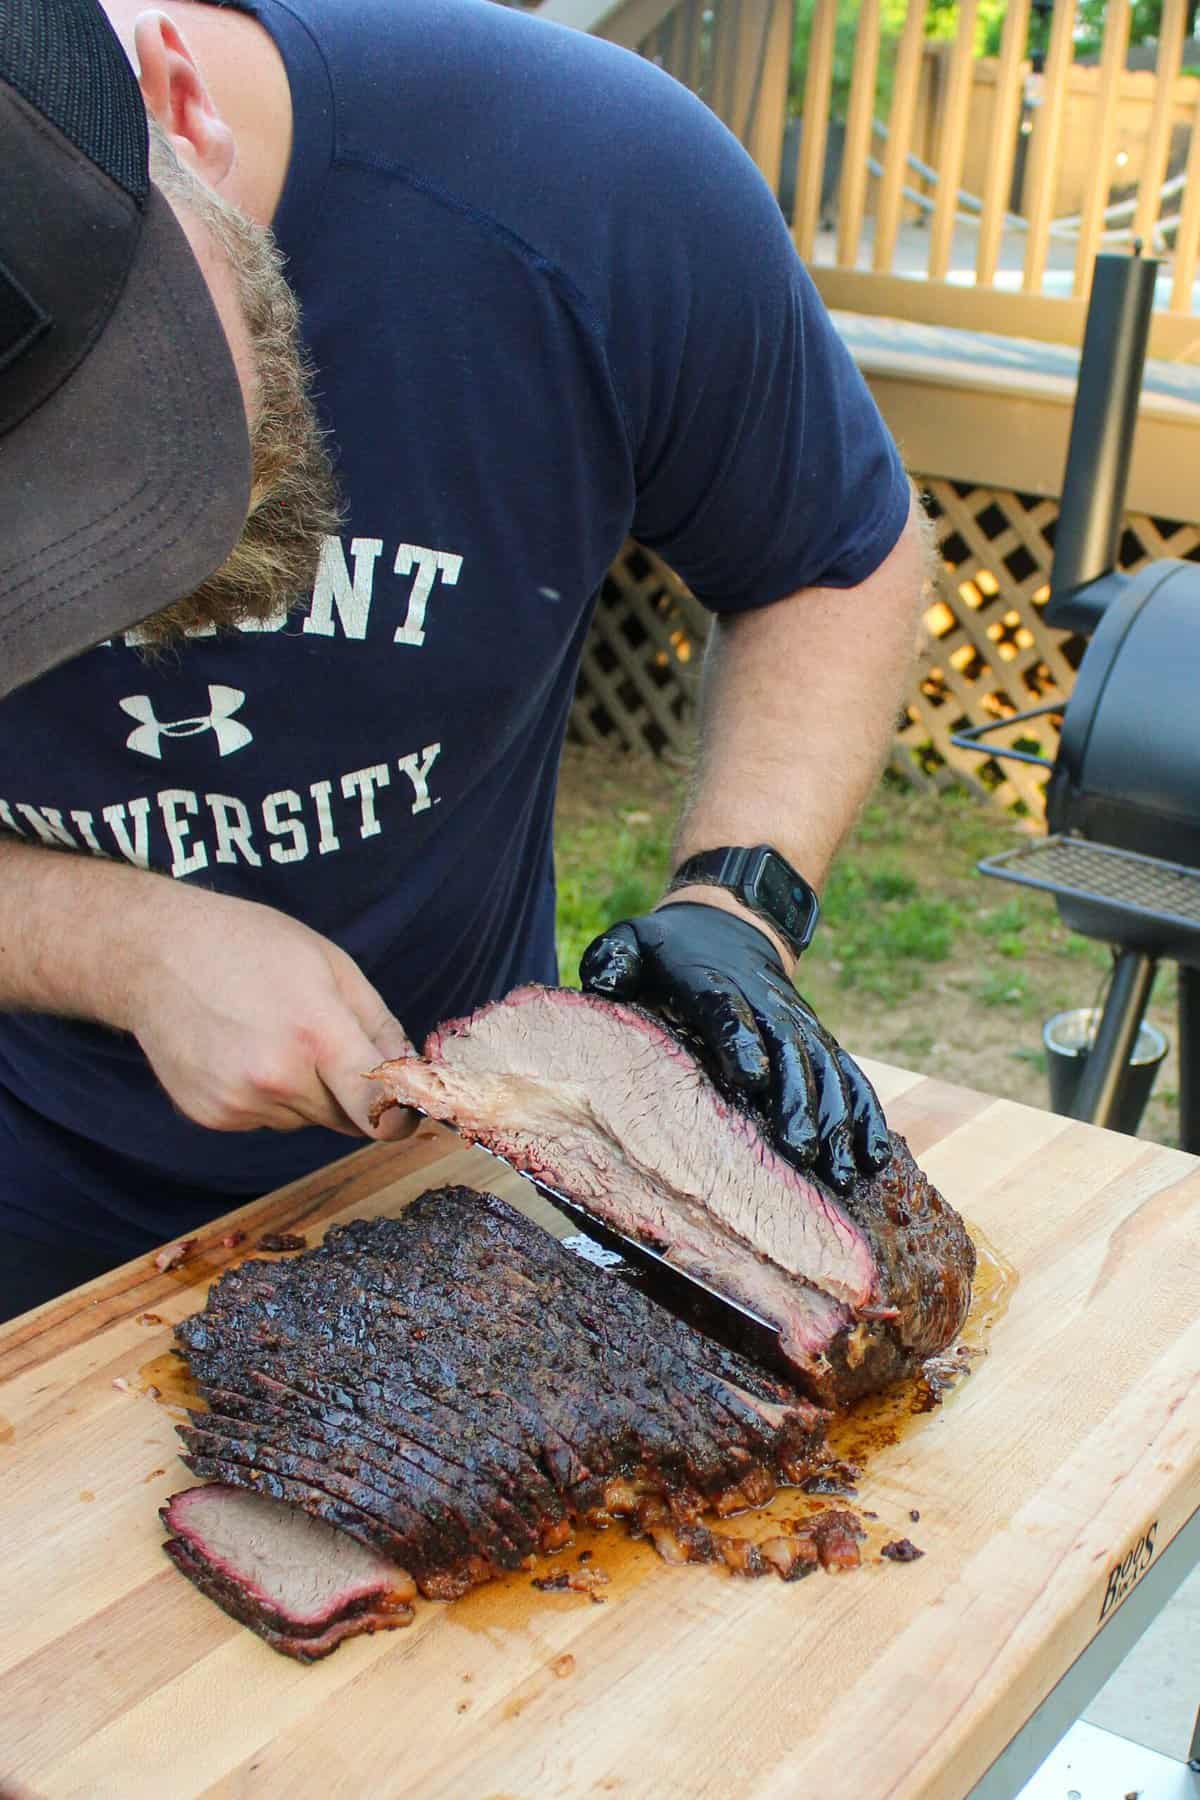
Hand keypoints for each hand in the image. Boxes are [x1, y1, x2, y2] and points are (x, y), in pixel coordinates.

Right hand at [121, 885, 418, 1138]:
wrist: (154, 954)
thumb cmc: (249, 946)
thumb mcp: (331, 965)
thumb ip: (379, 1025)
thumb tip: (413, 1073)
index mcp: (316, 1034)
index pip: (379, 1111)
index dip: (401, 1118)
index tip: (407, 1112)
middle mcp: (277, 1078)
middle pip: (345, 1118)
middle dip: (350, 1093)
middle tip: (323, 1044)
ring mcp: (240, 1102)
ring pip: (304, 1120)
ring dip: (305, 1092)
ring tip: (271, 1037)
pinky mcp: (212, 1116)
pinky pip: (265, 1120)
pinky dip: (266, 1097)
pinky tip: (243, 1051)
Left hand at [579, 900, 889, 1191]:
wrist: (731, 923)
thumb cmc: (668, 949)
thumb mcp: (632, 941)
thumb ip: (613, 960)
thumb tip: (603, 983)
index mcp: (712, 981)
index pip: (728, 1010)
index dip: (740, 1040)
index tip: (751, 1078)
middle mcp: (766, 1003)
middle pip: (789, 1050)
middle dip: (799, 1101)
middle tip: (801, 1153)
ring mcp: (798, 1024)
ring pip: (826, 1070)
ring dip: (838, 1121)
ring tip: (840, 1175)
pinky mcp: (817, 1042)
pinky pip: (848, 1076)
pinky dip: (866, 1116)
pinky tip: (873, 1161)